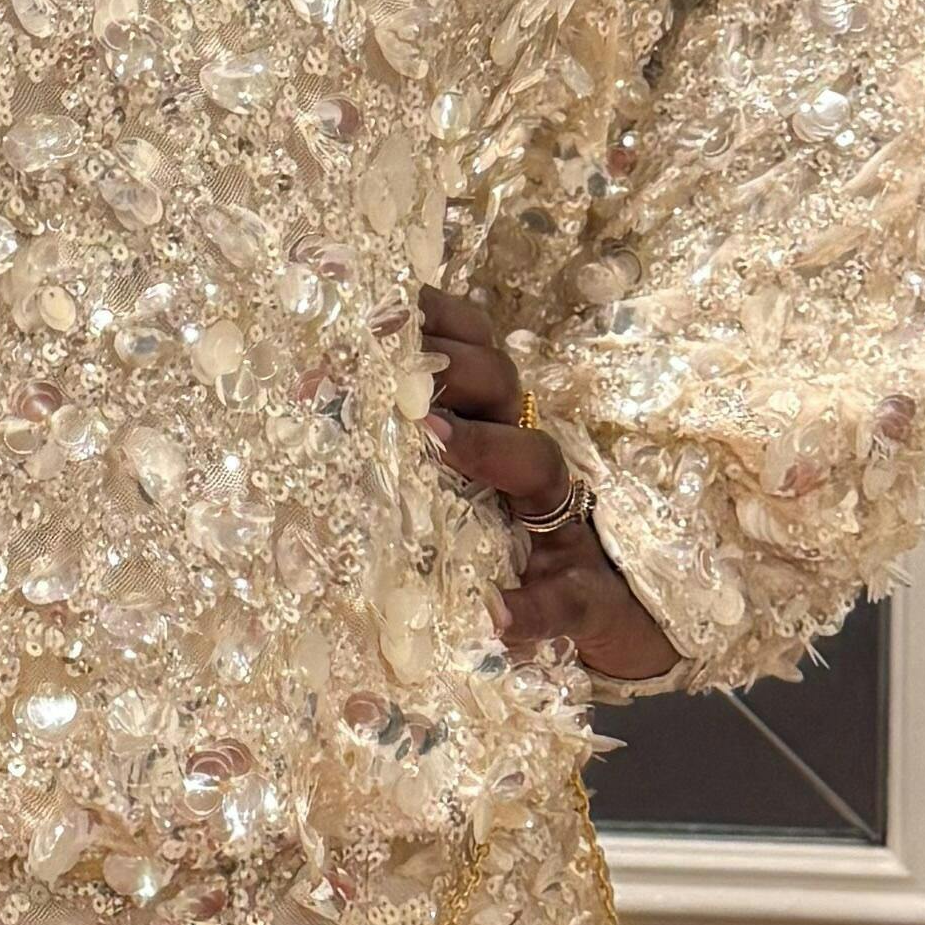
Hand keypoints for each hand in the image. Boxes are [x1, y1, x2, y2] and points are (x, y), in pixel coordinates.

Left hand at [417, 281, 676, 693]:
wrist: (599, 627)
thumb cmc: (497, 554)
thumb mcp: (445, 501)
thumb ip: (407, 452)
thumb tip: (325, 388)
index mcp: (490, 430)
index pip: (471, 353)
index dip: (438, 320)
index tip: (389, 296)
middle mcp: (525, 466)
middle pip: (502, 389)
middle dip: (455, 366)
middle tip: (399, 359)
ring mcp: (557, 527)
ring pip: (535, 460)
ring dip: (487, 446)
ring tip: (432, 435)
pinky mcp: (579, 597)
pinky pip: (563, 599)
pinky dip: (531, 610)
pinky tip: (498, 616)